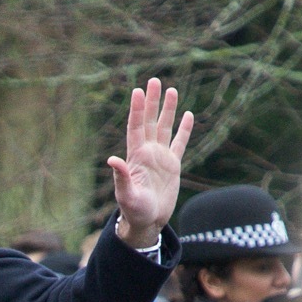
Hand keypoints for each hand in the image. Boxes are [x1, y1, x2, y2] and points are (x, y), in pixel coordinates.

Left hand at [107, 78, 194, 247]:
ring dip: (167, 110)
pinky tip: (188, 114)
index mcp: (135, 157)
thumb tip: (112, 160)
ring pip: (165, 128)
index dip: (136, 109)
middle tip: (153, 80)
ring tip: (171, 90)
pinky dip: (184, 129)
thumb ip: (121, 177)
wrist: (147, 221)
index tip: (137, 91)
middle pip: (149, 121)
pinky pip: (180, 143)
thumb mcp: (126, 195)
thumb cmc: (134, 210)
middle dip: (151, 102)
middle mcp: (147, 153)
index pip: (136, 127)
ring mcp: (160, 158)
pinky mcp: (172, 165)